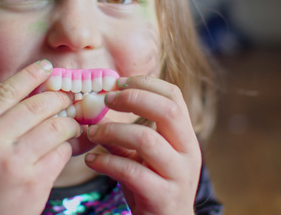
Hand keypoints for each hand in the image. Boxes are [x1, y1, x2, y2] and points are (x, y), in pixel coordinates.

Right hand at [0, 60, 81, 214]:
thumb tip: (32, 90)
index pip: (6, 90)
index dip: (30, 75)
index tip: (46, 67)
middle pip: (36, 105)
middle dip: (58, 98)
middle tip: (65, 98)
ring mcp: (13, 162)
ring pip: (56, 127)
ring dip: (68, 123)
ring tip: (68, 126)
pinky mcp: (34, 181)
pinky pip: (62, 152)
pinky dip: (66, 148)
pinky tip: (61, 150)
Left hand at [84, 76, 200, 214]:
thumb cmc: (151, 187)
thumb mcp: (141, 156)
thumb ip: (123, 135)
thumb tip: (93, 108)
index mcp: (184, 137)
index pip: (174, 96)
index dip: (145, 83)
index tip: (117, 83)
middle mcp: (188, 153)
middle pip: (168, 111)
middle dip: (133, 98)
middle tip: (106, 100)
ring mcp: (178, 175)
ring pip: (146, 140)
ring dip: (112, 131)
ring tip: (92, 133)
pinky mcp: (162, 197)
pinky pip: (131, 171)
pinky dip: (106, 161)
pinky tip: (92, 160)